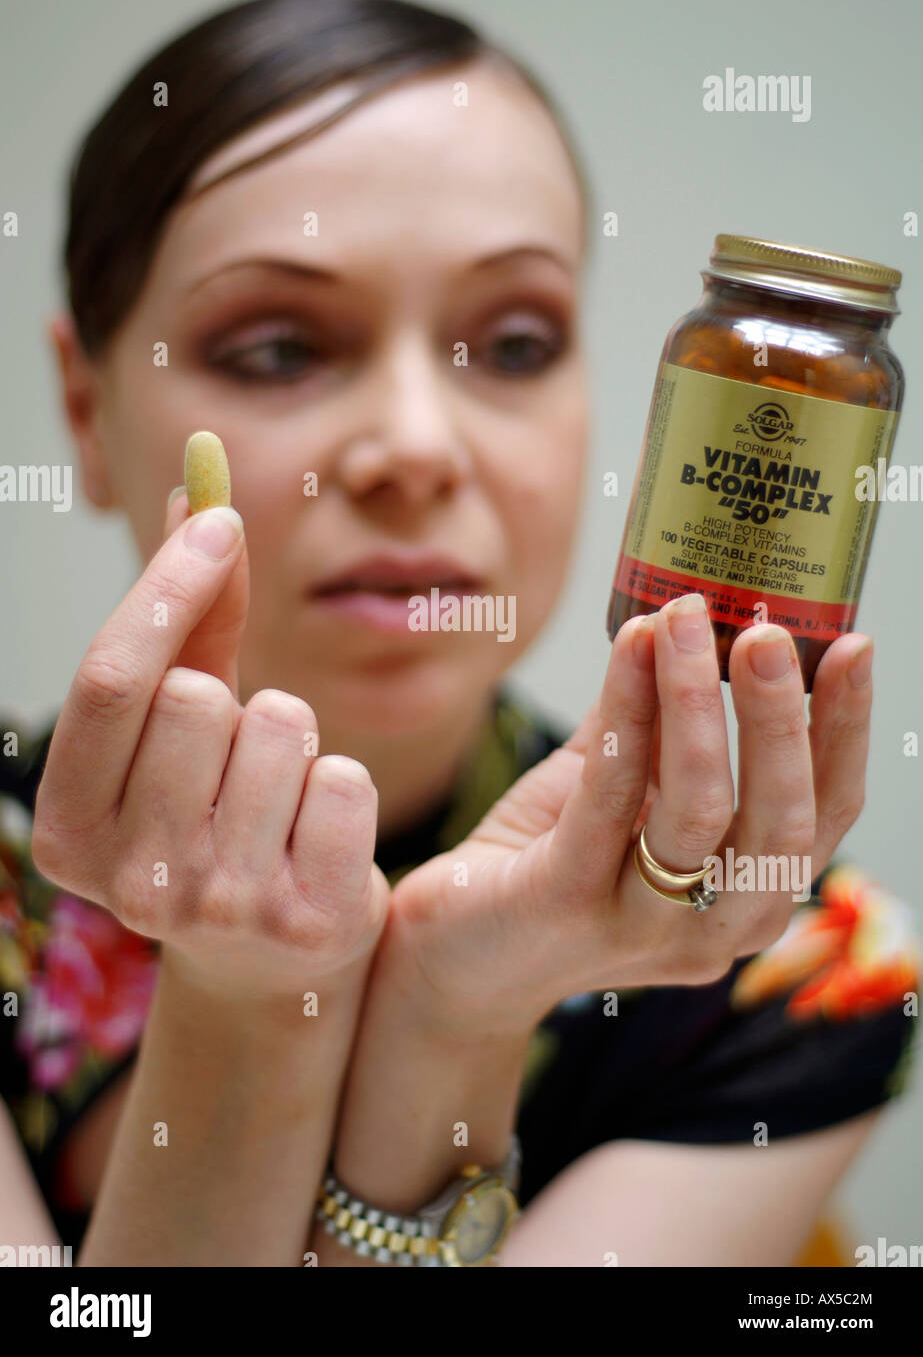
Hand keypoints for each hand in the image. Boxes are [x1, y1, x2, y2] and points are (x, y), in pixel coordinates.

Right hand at [32, 489, 388, 1001]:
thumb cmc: (218, 817)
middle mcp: (130, 879)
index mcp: (70, 829)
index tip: (217, 519)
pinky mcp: (305, 919)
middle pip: (196, 697)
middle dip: (231, 698)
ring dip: (292, 741)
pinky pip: (345, 780)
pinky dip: (342, 787)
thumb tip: (195, 493)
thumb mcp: (183, 728)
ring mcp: (218, 907)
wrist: (271, 963)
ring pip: (278, 725)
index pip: (112, 680)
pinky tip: (318, 837)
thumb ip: (187, 619)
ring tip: (277, 800)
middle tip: (233, 761)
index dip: (166, 585)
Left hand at [385, 596, 872, 1036]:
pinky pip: (609, 799)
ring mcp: (640, 927)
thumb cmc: (544, 861)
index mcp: (744, 897)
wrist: (453, 955)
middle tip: (767, 632)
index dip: (844, 731)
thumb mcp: (617, 788)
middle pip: (781, 824)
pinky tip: (630, 649)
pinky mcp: (566, 904)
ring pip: (701, 812)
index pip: (823, 817)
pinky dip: (628, 714)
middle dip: (781, 718)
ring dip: (697, 703)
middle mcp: (710, 927)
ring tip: (686, 620)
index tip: (853, 646)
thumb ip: (657, 724)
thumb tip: (689, 620)